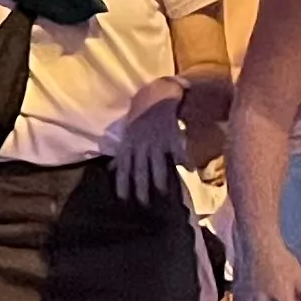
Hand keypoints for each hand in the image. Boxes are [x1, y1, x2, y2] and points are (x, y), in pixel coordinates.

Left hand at [108, 83, 186, 204]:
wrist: (156, 97)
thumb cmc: (139, 118)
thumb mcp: (126, 135)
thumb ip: (121, 154)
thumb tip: (110, 169)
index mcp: (129, 146)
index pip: (123, 167)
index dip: (122, 183)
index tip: (123, 198)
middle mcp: (141, 145)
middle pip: (140, 169)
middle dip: (141, 187)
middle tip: (143, 203)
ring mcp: (157, 141)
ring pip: (158, 163)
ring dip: (160, 178)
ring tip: (163, 192)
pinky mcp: (172, 136)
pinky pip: (179, 150)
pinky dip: (185, 160)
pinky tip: (190, 170)